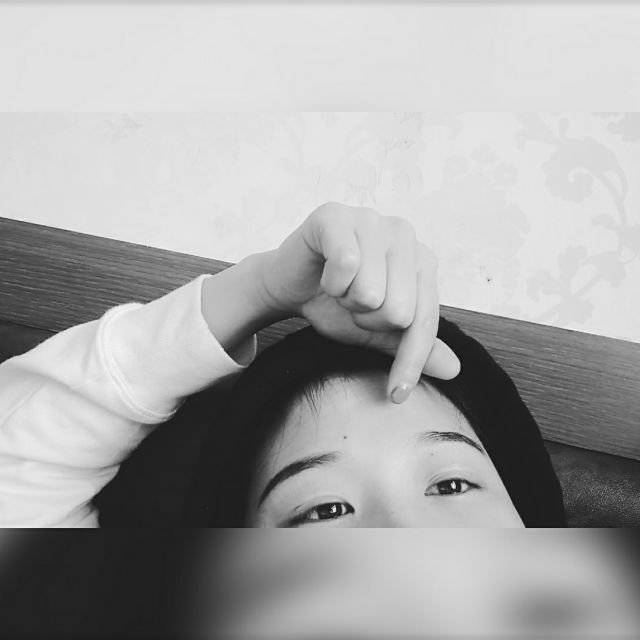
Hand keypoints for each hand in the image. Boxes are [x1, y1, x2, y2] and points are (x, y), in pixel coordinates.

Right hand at [258, 202, 460, 402]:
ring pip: (371, 291)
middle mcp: (403, 233)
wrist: (289, 286)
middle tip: (352, 306)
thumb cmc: (335, 303)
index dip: (409, 361)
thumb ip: (412, 346)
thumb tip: (454, 369)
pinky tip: (325, 274)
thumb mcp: (377, 332)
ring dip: (347, 302)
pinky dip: (330, 284)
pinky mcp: (336, 215)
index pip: (425, 319)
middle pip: (399, 310)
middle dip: (367, 321)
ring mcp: (371, 219)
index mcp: (421, 259)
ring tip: (339, 289)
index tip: (396, 394)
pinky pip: (345, 265)